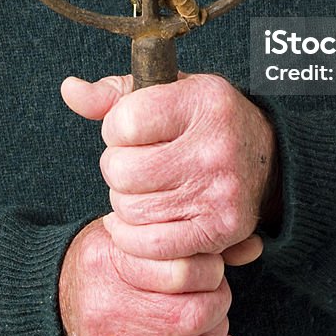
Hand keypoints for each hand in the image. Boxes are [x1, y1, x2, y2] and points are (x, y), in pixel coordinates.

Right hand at [59, 218, 236, 335]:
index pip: (182, 270)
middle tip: (218, 291)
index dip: (211, 269)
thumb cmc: (107, 256)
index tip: (211, 264)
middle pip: (191, 317)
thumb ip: (189, 239)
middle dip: (219, 303)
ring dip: (218, 334)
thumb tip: (253, 246)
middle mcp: (108, 309)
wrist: (55, 294)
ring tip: (215, 315)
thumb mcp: (136, 232)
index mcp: (109, 261)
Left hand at [61, 74, 276, 260]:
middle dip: (117, 168)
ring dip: (125, 202)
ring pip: (130, 209)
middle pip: (121, 171)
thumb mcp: (166, 90)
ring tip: (145, 188)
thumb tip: (69, 90)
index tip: (131, 131)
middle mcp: (214, 146)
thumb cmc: (201, 119)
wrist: (265, 155)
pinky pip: (151, 245)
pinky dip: (133, 237)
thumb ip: (113, 93)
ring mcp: (220, 191)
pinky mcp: (221, 229)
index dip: (115, 129)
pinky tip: (139, 221)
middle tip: (135, 164)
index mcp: (201, 101)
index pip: (124, 123)